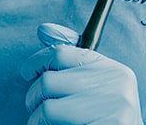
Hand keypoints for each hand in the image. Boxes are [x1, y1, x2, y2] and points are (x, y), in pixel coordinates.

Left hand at [20, 23, 141, 124]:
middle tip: (42, 115)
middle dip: (35, 101)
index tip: (28, 74)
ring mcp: (114, 109)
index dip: (36, 61)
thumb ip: (70, 59)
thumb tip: (43, 30)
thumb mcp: (95, 87)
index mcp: (113, 70)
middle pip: (47, 81)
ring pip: (46, 109)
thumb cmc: (106, 120)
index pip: (60, 52)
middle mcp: (117, 84)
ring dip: (38, 122)